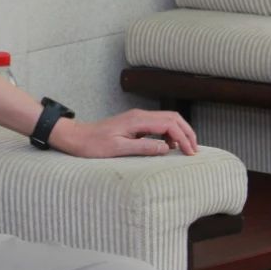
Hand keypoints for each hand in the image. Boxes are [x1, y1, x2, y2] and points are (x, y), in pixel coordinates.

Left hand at [49, 109, 198, 157]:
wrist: (76, 138)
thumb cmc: (93, 145)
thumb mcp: (118, 149)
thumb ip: (143, 147)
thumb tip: (166, 148)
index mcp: (137, 120)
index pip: (170, 124)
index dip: (183, 138)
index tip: (190, 153)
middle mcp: (139, 116)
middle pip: (173, 117)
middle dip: (187, 132)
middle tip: (194, 150)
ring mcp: (137, 118)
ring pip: (167, 120)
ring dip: (179, 132)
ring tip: (184, 150)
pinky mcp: (134, 124)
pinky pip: (158, 125)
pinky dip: (169, 133)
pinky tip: (168, 147)